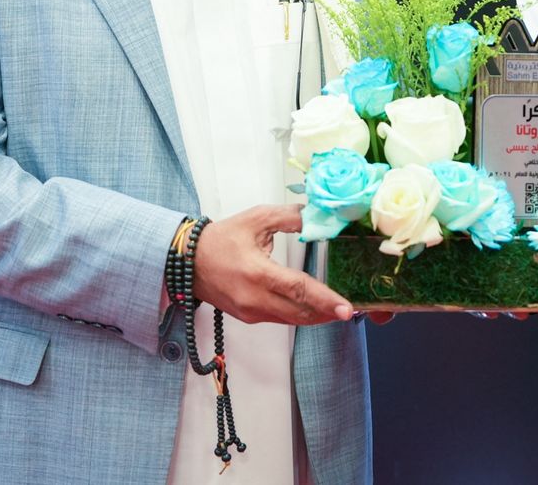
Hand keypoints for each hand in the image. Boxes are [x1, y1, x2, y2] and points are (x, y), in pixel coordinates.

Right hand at [192, 204, 352, 325]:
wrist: (188, 262)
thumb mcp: (256, 219)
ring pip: (292, 319)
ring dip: (316, 316)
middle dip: (327, 312)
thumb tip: (317, 217)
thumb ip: (289, 217)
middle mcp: (254, 298)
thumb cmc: (222, 239)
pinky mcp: (249, 317)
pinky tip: (313, 309)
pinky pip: (281, 320)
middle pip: (300, 312)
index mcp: (258, 273)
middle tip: (349, 310)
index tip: (346, 309)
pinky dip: (299, 315)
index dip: (325, 300)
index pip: (298, 289)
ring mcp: (251, 312)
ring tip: (336, 310)